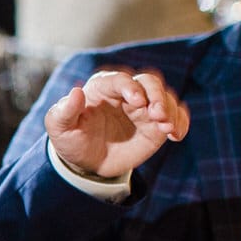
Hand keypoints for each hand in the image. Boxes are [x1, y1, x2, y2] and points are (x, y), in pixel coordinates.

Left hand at [44, 70, 189, 179]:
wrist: (86, 161)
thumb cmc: (71, 138)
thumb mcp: (59, 127)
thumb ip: (64, 111)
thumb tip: (76, 92)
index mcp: (103, 87)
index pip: (120, 79)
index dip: (130, 87)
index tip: (137, 101)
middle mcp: (127, 93)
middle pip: (149, 81)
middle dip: (156, 95)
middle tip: (157, 114)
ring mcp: (144, 108)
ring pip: (166, 97)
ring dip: (170, 110)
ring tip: (167, 129)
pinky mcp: (156, 124)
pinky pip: (176, 116)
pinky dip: (181, 122)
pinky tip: (176, 135)